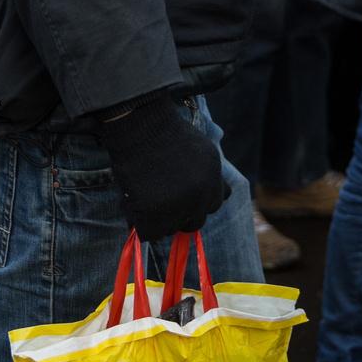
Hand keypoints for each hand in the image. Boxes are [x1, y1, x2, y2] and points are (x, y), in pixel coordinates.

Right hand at [97, 95, 228, 239]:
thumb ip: (214, 177)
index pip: (212, 205)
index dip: (196, 200)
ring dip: (160, 219)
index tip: (181, 192)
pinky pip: (149, 234)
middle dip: (181, 214)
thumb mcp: (205, 151)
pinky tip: (135, 204)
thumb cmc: (169, 133)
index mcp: (212, 184)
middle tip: (162, 199)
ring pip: (170, 230)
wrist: (142, 127)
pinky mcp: (152, 216)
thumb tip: (226, 196)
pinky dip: (141, 223)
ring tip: (146, 196)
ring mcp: (176, 209)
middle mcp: (199, 200)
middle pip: (194, 223)